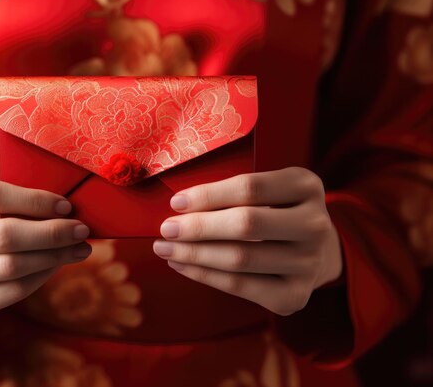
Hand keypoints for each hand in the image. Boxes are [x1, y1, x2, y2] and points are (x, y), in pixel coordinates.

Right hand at [0, 170, 90, 324]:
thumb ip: (17, 183)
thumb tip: (67, 186)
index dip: (36, 201)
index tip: (67, 205)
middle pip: (5, 236)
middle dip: (52, 233)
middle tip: (82, 230)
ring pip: (12, 267)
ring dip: (54, 257)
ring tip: (80, 249)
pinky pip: (12, 292)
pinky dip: (42, 277)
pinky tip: (57, 265)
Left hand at [153, 167, 342, 315]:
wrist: (315, 251)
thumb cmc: (275, 211)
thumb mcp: (267, 190)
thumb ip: (232, 193)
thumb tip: (178, 207)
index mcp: (306, 186)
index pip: (250, 188)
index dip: (208, 195)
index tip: (176, 202)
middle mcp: (314, 225)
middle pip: (246, 224)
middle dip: (198, 227)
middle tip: (166, 229)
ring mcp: (309, 263)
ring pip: (239, 259)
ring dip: (194, 254)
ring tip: (165, 249)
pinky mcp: (295, 296)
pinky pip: (240, 286)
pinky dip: (204, 275)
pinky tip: (182, 266)